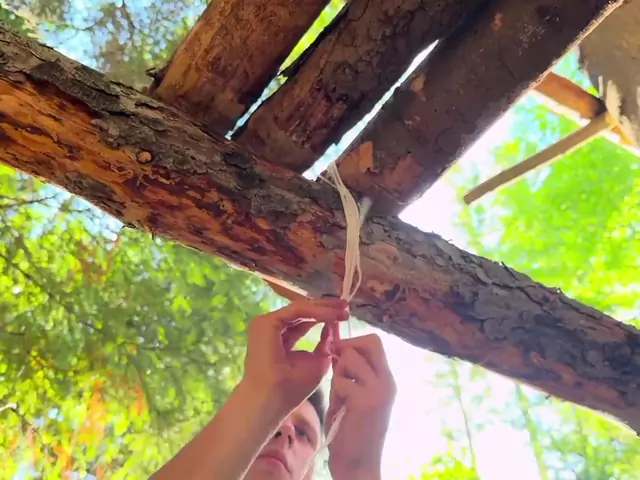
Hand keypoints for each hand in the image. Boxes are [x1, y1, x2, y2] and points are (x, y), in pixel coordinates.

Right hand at [242, 298, 349, 413]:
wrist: (273, 398)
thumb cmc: (292, 388)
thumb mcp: (317, 362)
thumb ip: (325, 344)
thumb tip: (333, 326)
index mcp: (282, 339)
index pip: (304, 321)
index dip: (325, 316)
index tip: (345, 315)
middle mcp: (273, 329)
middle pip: (302, 312)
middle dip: (326, 307)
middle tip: (346, 305)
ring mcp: (267, 324)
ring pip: (300, 309)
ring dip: (324, 308)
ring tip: (343, 310)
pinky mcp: (266, 322)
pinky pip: (296, 311)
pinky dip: (315, 312)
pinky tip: (332, 316)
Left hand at [326, 334, 395, 478]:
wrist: (358, 464)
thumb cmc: (351, 431)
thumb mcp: (351, 395)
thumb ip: (348, 373)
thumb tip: (336, 347)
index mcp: (386, 379)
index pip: (374, 342)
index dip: (354, 342)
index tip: (338, 355)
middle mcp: (387, 381)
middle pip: (369, 342)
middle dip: (347, 349)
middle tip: (337, 368)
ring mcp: (379, 390)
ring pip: (350, 357)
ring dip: (338, 373)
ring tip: (339, 395)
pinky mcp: (367, 402)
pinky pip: (342, 381)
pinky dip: (335, 393)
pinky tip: (340, 409)